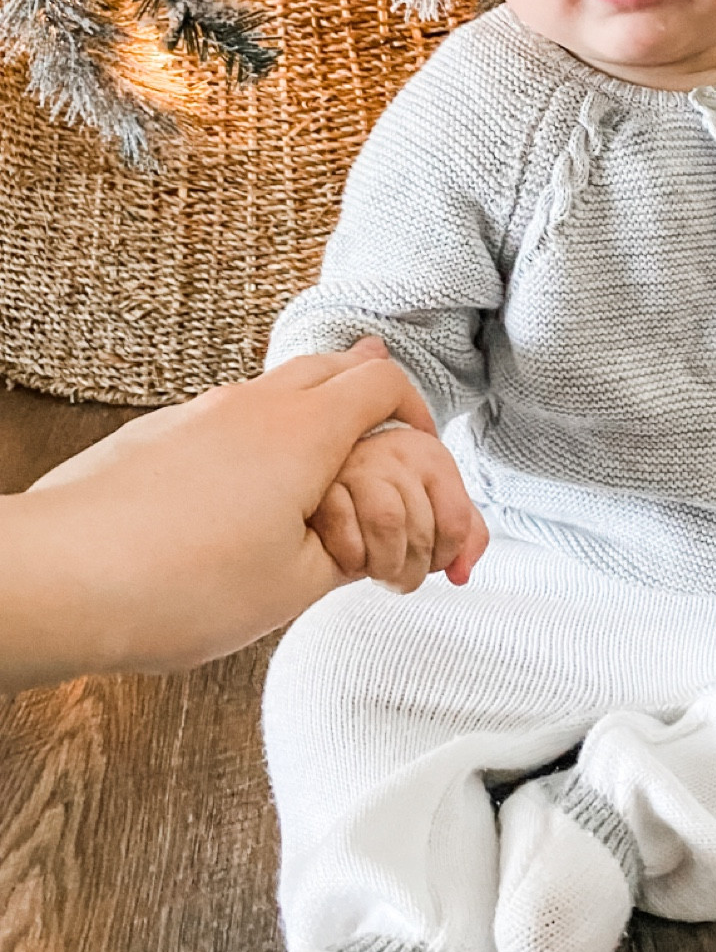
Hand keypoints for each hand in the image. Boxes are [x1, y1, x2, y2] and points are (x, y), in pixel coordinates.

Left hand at [4, 339, 486, 691]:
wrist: (58, 577)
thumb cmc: (173, 586)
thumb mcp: (293, 587)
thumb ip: (348, 553)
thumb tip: (368, 541)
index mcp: (305, 433)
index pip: (384, 382)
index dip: (416, 409)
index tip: (420, 443)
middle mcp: (255, 404)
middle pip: (333, 364)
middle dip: (367, 394)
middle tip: (381, 439)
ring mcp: (199, 411)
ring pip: (276, 388)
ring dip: (309, 415)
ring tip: (314, 472)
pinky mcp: (156, 432)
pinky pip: (227, 416)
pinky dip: (255, 437)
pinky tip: (242, 494)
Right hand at [308, 423, 488, 593]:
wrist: (331, 472)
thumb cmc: (388, 496)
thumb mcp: (435, 508)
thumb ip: (466, 539)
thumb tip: (460, 575)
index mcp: (430, 456)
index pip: (456, 522)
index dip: (445, 556)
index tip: (432, 562)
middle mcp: (396, 452)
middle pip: (420, 529)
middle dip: (412, 570)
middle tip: (400, 575)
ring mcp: (357, 465)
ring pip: (387, 523)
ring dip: (384, 564)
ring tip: (378, 569)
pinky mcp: (321, 485)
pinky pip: (344, 530)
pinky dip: (351, 556)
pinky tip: (351, 556)